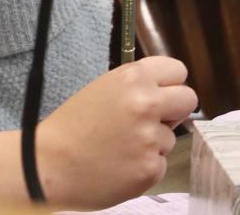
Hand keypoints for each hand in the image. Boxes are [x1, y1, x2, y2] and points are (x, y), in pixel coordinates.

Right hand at [37, 56, 197, 207]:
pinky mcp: (151, 168)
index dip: (169, 84)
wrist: (50, 162)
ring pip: (171, 136)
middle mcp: (145, 103)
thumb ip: (136, 88)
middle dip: (174, 110)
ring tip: (120, 145)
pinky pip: (160, 162)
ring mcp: (150, 137)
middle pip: (188, 99)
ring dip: (153, 142)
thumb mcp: (102, 89)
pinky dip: (144, 164)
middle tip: (151, 119)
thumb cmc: (72, 126)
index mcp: (131, 78)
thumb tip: (166, 96)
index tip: (160, 93)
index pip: (177, 70)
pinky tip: (120, 163)